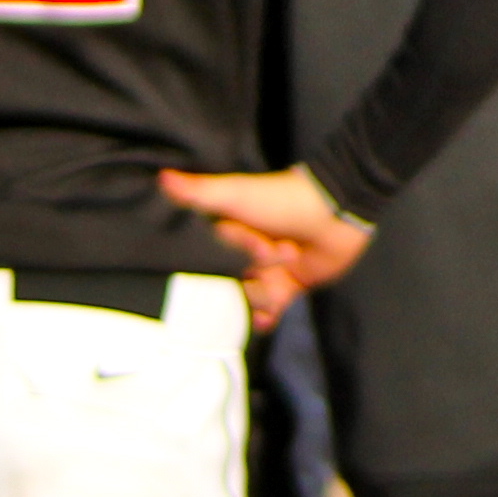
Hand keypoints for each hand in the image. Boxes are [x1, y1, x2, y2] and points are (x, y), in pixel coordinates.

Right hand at [159, 167, 371, 325]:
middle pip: (229, 283)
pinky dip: (266, 317)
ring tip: (280, 278)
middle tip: (268, 261)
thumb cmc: (282, 199)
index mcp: (229, 233)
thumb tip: (161, 177)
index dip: (232, 254)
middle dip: (246, 280)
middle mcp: (245, 254)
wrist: (336, 212)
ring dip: (261, 295)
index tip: (254, 245)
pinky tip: (264, 318)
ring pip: (249, 298)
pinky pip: (270, 310)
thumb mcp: (236, 194)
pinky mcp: (290, 286)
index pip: (211, 258)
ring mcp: (267, 272)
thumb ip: (199, 192)